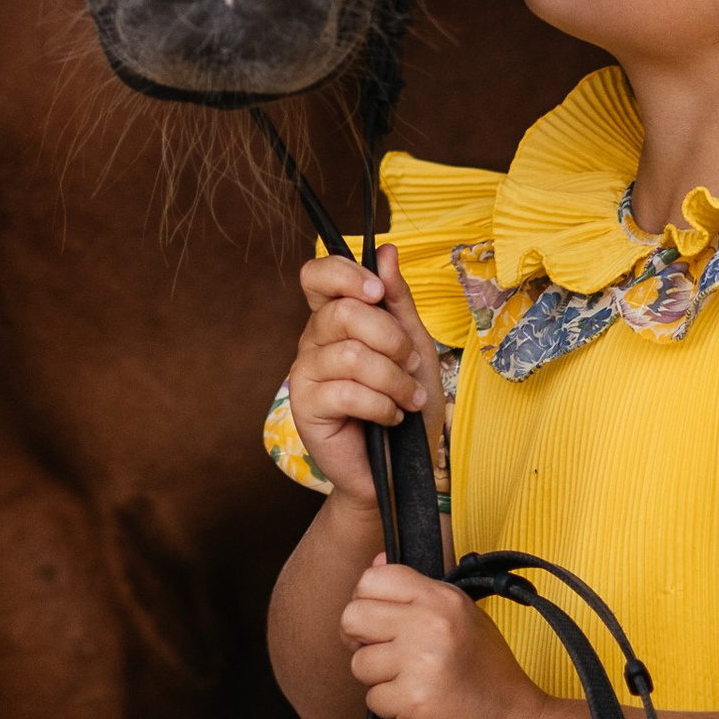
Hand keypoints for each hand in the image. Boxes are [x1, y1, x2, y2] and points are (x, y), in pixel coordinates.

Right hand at [284, 243, 440, 506]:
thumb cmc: (408, 403)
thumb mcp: (413, 344)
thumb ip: (398, 300)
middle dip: (390, 339)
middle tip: (409, 363)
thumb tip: (386, 250)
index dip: (345, 274)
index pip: (316, 275)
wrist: (404, 467)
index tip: (377, 292)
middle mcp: (312, 341)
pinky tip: (391, 418)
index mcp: (333, 318)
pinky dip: (383, 406)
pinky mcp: (306, 409)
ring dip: (394, 379)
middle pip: (343, 312)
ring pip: (351, 355)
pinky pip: (348, 393)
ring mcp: (305, 375)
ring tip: (409, 398)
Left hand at [339, 556, 560, 718]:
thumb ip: (419, 594)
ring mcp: (421, 661)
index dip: (367, 600)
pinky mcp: (412, 699)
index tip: (378, 622)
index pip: (374, 578)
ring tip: (410, 683)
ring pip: (358, 661)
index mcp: (444, 599)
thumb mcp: (464, 620)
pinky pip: (372, 698)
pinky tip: (417, 705)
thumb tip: (377, 563)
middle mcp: (431, 623)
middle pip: (354, 615)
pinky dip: (389, 708)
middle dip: (360, 640)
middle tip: (385, 656)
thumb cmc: (490, 679)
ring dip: (377, 679)